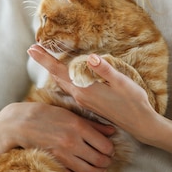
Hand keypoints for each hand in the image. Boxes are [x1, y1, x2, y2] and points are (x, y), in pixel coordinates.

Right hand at [0, 94, 114, 171]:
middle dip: (106, 163)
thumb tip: (113, 132)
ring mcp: (62, 156)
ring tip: (97, 169)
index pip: (106, 146)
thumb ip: (93, 124)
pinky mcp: (53, 165)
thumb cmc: (49, 116)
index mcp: (79, 127)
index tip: (108, 150)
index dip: (110, 151)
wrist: (21, 123)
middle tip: (105, 161)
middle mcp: (72, 142)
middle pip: (100, 161)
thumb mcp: (72, 114)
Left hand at [27, 45, 157, 141]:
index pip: (59, 71)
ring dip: (54, 70)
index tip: (31, 48)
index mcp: (85, 89)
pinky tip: (65, 74)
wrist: (139, 124)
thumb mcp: (121, 82)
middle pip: (57, 76)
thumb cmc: (133, 101)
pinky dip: (64, 77)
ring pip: (63, 82)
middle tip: (33, 49)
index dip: (45, 59)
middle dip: (45, 62)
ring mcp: (84, 101)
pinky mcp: (89, 103)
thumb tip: (90, 57)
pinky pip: (71, 87)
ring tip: (45, 59)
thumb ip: (104, 70)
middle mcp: (80, 96)